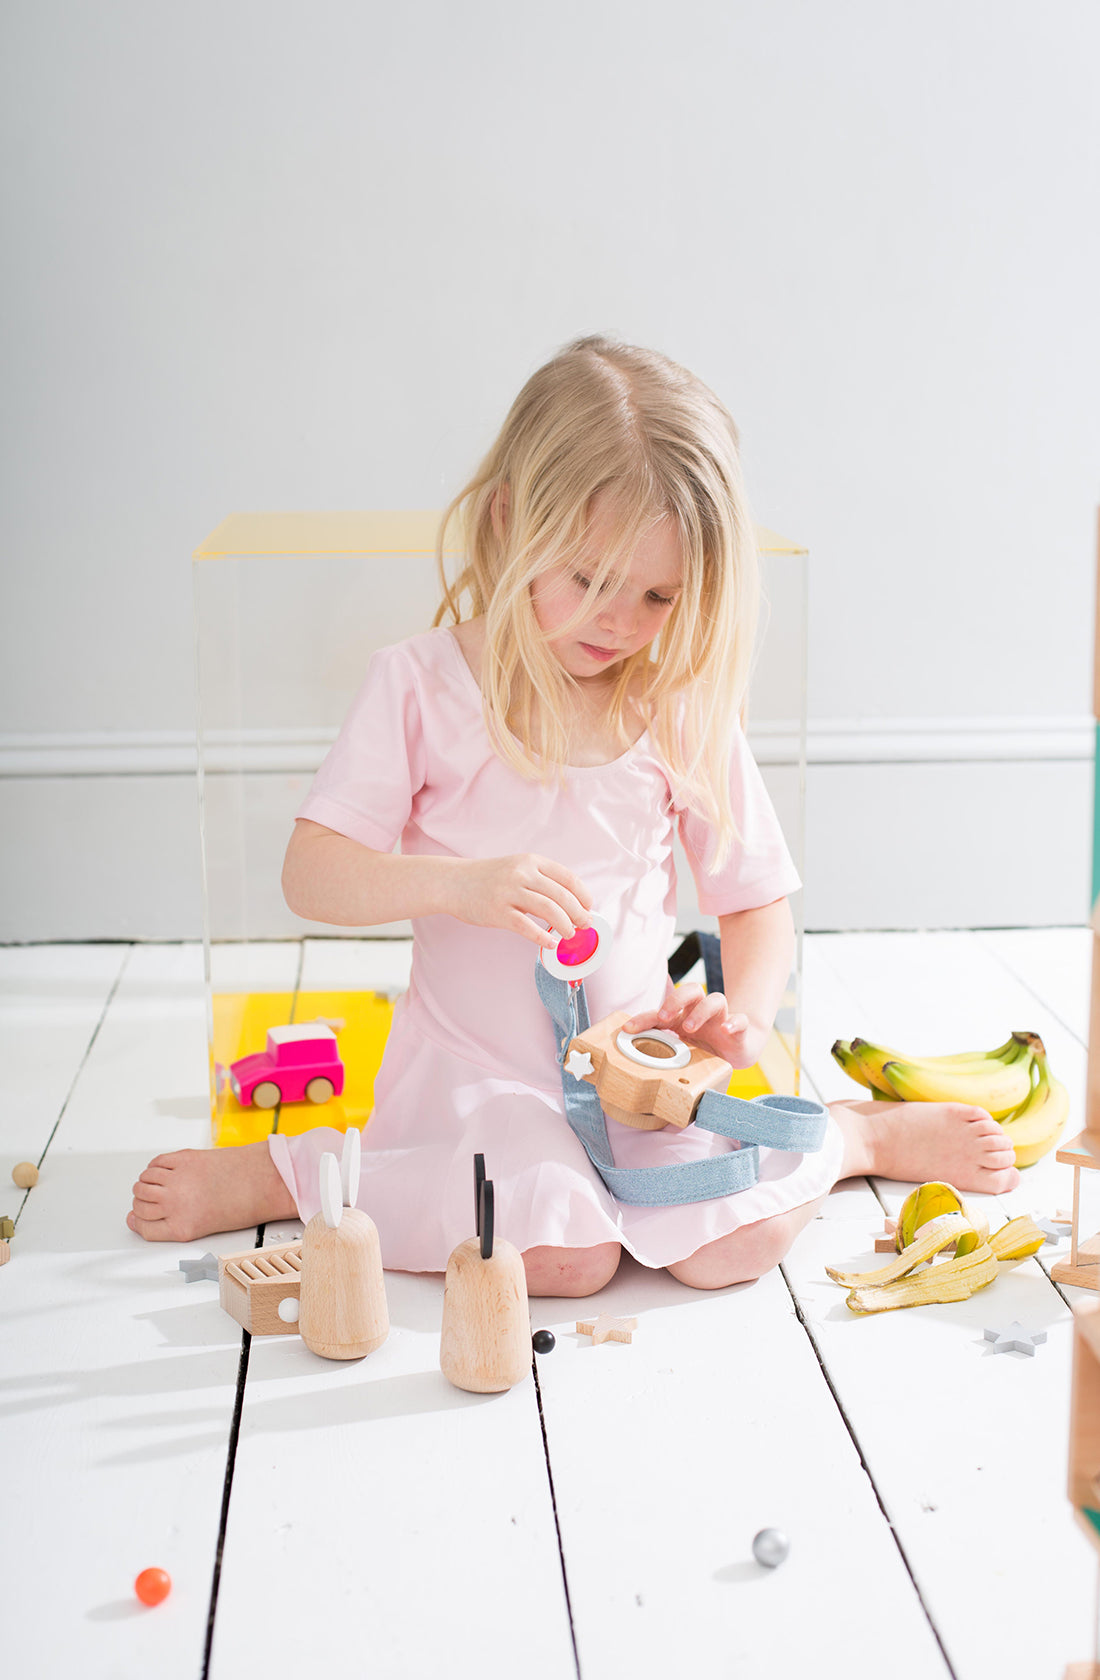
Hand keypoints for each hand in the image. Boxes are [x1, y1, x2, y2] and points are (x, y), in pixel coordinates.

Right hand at [448, 854, 592, 949]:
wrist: (453, 882)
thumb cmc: (488, 878)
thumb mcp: (516, 868)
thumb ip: (540, 881)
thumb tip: (570, 904)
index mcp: (531, 861)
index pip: (568, 878)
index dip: (583, 895)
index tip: (588, 907)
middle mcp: (522, 874)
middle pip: (562, 896)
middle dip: (579, 913)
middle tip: (584, 925)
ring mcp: (509, 892)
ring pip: (549, 910)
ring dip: (565, 925)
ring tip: (569, 934)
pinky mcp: (498, 912)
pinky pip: (527, 927)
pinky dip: (543, 937)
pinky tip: (551, 943)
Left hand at [623, 980, 765, 1070]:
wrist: (739, 1049)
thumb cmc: (707, 1044)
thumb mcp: (681, 1046)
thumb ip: (661, 1043)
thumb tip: (631, 1043)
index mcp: (684, 1016)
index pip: (662, 1010)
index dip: (644, 1018)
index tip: (628, 1028)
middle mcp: (702, 1012)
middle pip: (691, 990)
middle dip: (675, 1000)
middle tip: (664, 1018)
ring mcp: (721, 1019)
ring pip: (716, 1000)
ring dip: (700, 1011)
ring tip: (689, 1027)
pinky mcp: (739, 1029)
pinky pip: (741, 1020)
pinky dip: (734, 1023)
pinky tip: (726, 1029)